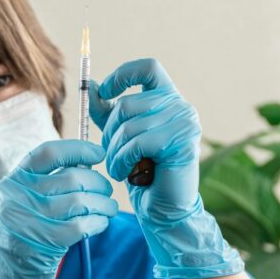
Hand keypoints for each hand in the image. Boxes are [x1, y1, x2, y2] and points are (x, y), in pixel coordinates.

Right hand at [0, 140, 117, 278]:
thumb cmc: (25, 243)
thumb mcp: (26, 207)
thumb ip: (46, 185)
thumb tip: (87, 163)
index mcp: (13, 182)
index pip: (47, 153)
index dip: (77, 149)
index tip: (99, 153)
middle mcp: (16, 198)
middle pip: (71, 177)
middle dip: (98, 183)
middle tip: (107, 193)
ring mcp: (28, 221)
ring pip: (80, 200)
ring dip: (103, 204)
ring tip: (109, 209)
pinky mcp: (42, 244)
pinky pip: (82, 225)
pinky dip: (98, 222)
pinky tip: (101, 224)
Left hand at [91, 58, 242, 278]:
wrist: (164, 210)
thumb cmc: (143, 175)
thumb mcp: (122, 139)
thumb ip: (109, 113)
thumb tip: (93, 88)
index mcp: (170, 100)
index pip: (148, 68)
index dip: (124, 75)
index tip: (107, 93)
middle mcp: (182, 107)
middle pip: (130, 102)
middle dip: (110, 131)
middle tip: (111, 154)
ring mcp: (185, 123)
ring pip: (130, 124)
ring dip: (115, 151)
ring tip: (118, 168)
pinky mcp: (182, 143)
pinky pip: (138, 142)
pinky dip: (123, 160)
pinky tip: (124, 174)